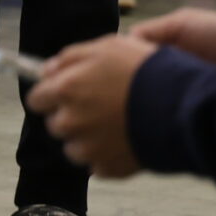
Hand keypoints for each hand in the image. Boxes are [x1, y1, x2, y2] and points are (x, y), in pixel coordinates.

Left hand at [26, 33, 156, 176]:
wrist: (178, 106)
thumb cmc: (142, 68)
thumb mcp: (106, 47)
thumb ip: (69, 58)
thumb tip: (46, 71)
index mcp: (65, 90)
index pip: (36, 100)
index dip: (49, 95)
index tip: (63, 92)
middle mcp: (70, 122)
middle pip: (55, 125)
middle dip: (69, 116)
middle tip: (96, 107)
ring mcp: (88, 149)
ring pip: (74, 148)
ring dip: (86, 139)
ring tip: (113, 126)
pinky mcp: (108, 169)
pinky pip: (97, 164)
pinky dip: (106, 156)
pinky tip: (124, 141)